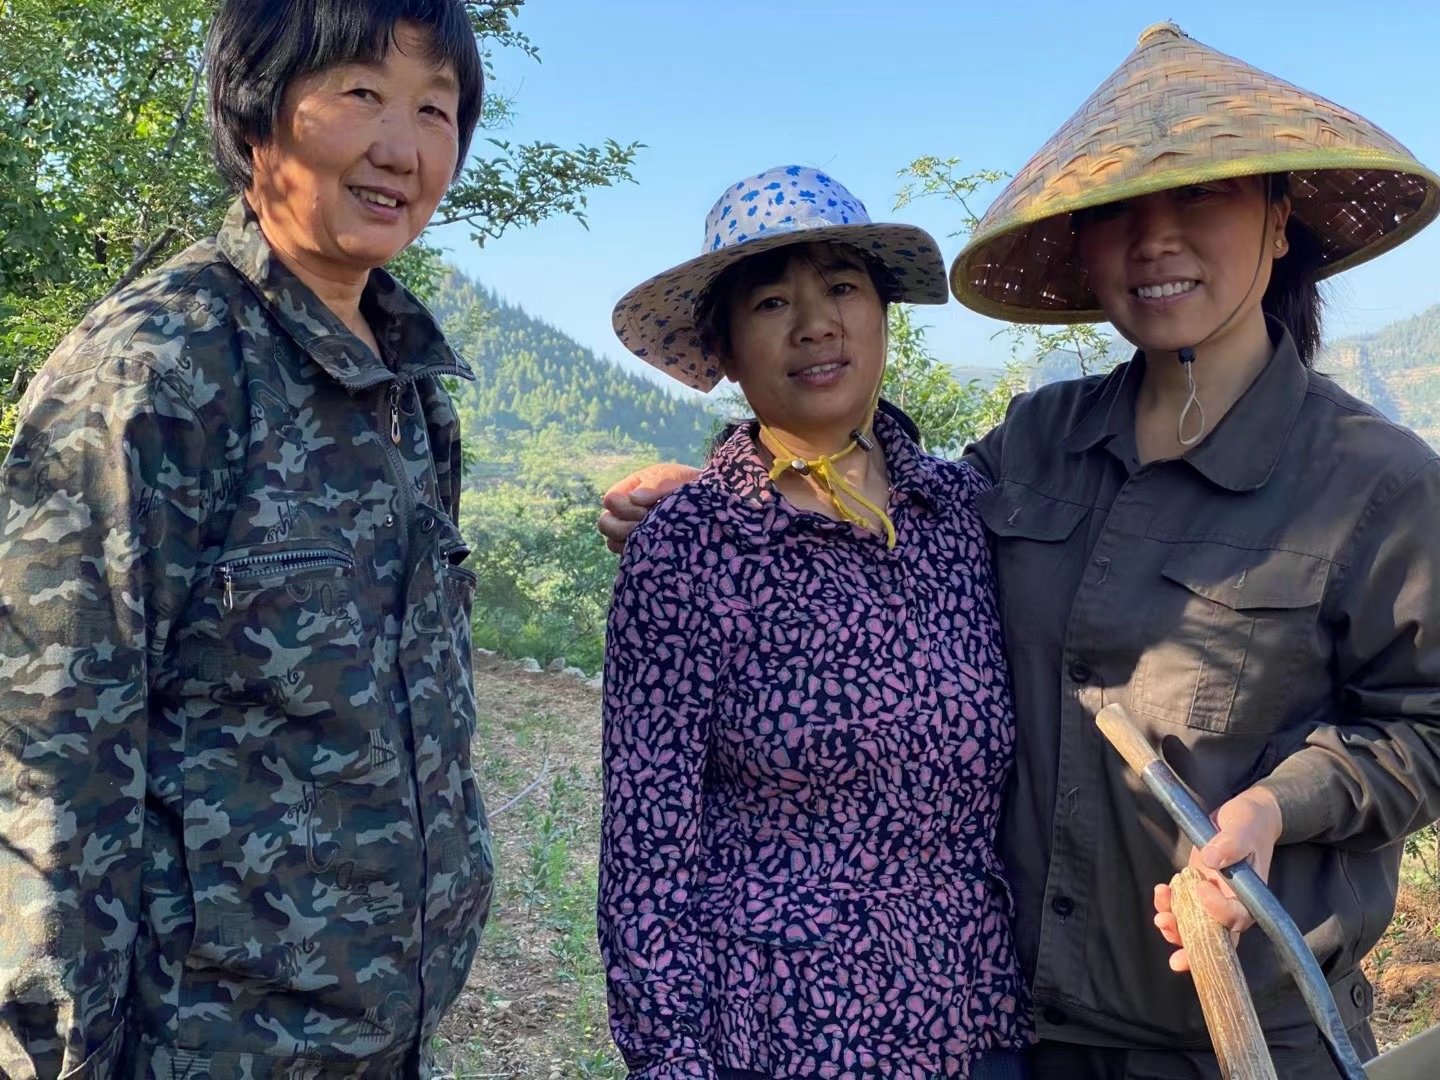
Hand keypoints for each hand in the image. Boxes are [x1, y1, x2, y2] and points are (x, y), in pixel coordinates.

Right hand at [597, 463, 699, 553]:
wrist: (710, 506)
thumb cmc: (690, 487)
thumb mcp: (674, 477)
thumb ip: (656, 483)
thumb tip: (634, 498)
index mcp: (629, 490)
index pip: (610, 500)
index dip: (625, 507)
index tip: (648, 508)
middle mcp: (625, 512)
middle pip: (605, 523)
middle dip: (623, 526)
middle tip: (647, 526)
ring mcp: (631, 532)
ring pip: (612, 542)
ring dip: (629, 541)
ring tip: (653, 537)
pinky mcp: (640, 550)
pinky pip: (626, 557)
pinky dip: (636, 553)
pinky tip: (654, 548)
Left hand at [1152, 785, 1283, 972]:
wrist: (1243, 817)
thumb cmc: (1248, 822)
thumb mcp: (1242, 827)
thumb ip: (1230, 843)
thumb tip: (1212, 860)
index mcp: (1250, 896)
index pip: (1237, 918)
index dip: (1218, 912)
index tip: (1201, 888)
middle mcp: (1232, 902)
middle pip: (1217, 937)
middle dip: (1195, 949)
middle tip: (1177, 960)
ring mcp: (1213, 898)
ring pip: (1196, 927)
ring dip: (1177, 930)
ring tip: (1161, 920)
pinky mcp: (1197, 889)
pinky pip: (1183, 907)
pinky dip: (1169, 906)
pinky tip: (1161, 893)